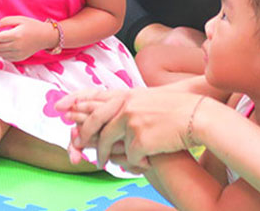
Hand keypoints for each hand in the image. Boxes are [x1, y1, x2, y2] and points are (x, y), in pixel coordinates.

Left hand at [0, 16, 55, 62]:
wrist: (45, 36)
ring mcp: (18, 54)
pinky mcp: (20, 58)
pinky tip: (3, 46)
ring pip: (0, 54)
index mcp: (16, 35)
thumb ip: (5, 21)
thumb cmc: (33, 26)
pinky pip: (6, 57)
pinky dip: (1, 53)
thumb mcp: (19, 19)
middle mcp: (17, 46)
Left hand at [61, 86, 198, 169]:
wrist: (199, 115)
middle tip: (77, 146)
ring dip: (104, 155)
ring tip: (102, 163)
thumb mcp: (149, 98)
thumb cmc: (179, 108)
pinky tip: (138, 165)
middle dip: (83, 136)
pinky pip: (129, 156)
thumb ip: (130, 104)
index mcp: (127, 94)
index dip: (75, 102)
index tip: (61, 107)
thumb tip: (116, 114)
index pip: (94, 96)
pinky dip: (131, 163)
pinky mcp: (140, 139)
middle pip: (94, 122)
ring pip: (108, 143)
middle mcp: (125, 105)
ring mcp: (131, 121)